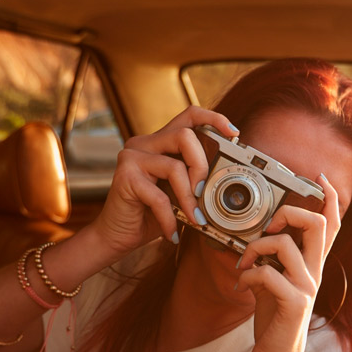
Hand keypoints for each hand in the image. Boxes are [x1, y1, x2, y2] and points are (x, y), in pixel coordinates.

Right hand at [89, 107, 237, 260]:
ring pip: (175, 166)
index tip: (233, 133)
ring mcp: (132, 157)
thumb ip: (195, 181)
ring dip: (189, 199)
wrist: (117, 236)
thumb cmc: (151, 214)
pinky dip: (170, 219)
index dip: (213, 119)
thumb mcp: (179, 194)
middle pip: (185, 136)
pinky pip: (159, 196)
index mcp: (160, 142)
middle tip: (204, 193)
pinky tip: (173, 233)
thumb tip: (225, 182)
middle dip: (202, 167)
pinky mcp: (125, 176)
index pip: (188, 116)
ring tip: (194, 220)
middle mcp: (144, 143)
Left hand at [235, 174, 340, 351]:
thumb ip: (271, 259)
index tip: (321, 178)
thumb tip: (256, 238)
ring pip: (285, 245)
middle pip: (319, 224)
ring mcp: (307, 287)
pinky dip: (247, 275)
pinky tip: (241, 284)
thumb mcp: (273, 281)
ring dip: (255, 247)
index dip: (329, 198)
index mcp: (312, 264)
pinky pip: (267, 274)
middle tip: (270, 225)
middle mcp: (315, 272)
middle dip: (290, 213)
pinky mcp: (294, 303)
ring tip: (244, 262)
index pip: (331, 225)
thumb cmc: (273, 318)